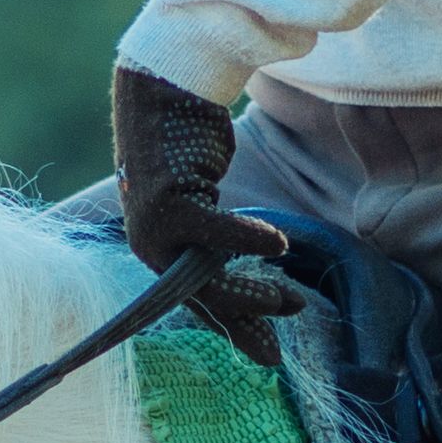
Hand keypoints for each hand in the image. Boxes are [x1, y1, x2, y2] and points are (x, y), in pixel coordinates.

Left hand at [108, 65, 299, 367]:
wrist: (161, 90)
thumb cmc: (185, 141)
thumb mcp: (200, 198)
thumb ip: (212, 232)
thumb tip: (258, 255)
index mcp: (159, 248)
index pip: (200, 299)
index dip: (235, 327)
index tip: (269, 351)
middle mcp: (151, 244)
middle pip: (205, 297)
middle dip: (248, 319)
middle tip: (286, 332)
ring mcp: (157, 226)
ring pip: (208, 277)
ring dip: (251, 293)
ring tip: (290, 302)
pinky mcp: (169, 202)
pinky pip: (213, 232)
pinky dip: (246, 240)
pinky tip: (278, 245)